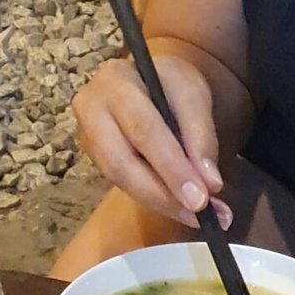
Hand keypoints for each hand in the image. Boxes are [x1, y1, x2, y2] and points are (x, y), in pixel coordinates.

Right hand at [73, 54, 231, 230]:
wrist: (153, 81)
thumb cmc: (171, 84)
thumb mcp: (194, 94)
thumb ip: (201, 136)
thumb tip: (208, 184)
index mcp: (115, 79)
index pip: (143, 128)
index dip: (171, 167)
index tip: (201, 199)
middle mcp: (90, 106)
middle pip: (120, 161)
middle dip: (162, 193)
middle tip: (198, 214)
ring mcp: (86, 134)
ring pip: (118, 178)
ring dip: (159, 202)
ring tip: (195, 215)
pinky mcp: (93, 156)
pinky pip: (121, 184)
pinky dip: (153, 199)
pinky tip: (179, 206)